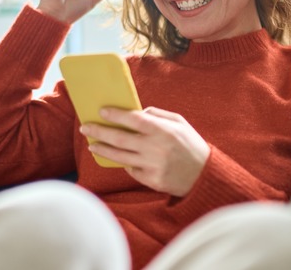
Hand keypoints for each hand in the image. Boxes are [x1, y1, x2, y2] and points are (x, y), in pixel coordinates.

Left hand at [80, 107, 210, 196]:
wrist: (204, 175)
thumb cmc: (191, 145)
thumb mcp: (180, 123)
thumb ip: (158, 115)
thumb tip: (137, 112)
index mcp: (163, 130)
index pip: (133, 119)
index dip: (115, 115)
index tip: (101, 111)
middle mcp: (155, 148)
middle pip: (120, 138)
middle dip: (99, 131)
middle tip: (86, 127)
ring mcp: (152, 166)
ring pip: (119, 156)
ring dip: (102, 150)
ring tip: (91, 145)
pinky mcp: (151, 180)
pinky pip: (131, 170)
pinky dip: (124, 163)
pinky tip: (118, 158)